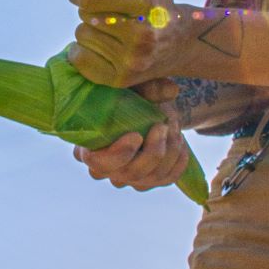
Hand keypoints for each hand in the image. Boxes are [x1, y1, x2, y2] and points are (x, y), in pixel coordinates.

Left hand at [65, 0, 182, 87]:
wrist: (180, 42)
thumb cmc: (153, 4)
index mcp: (145, 3)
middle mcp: (140, 35)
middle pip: (84, 15)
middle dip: (90, 9)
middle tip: (110, 12)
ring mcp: (131, 61)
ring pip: (80, 35)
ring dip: (89, 29)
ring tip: (111, 30)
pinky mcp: (120, 80)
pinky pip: (78, 58)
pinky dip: (83, 50)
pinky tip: (102, 45)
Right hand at [73, 78, 189, 190]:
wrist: (144, 109)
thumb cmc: (129, 96)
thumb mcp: (133, 87)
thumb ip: (146, 88)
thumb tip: (171, 91)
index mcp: (89, 146)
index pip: (98, 162)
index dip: (119, 154)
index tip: (137, 135)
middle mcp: (106, 169)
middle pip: (130, 174)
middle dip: (152, 151)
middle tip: (163, 126)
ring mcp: (127, 178)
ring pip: (151, 178)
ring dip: (169, 151)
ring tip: (172, 126)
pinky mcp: (147, 181)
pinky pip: (167, 179)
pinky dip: (178, 160)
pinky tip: (179, 141)